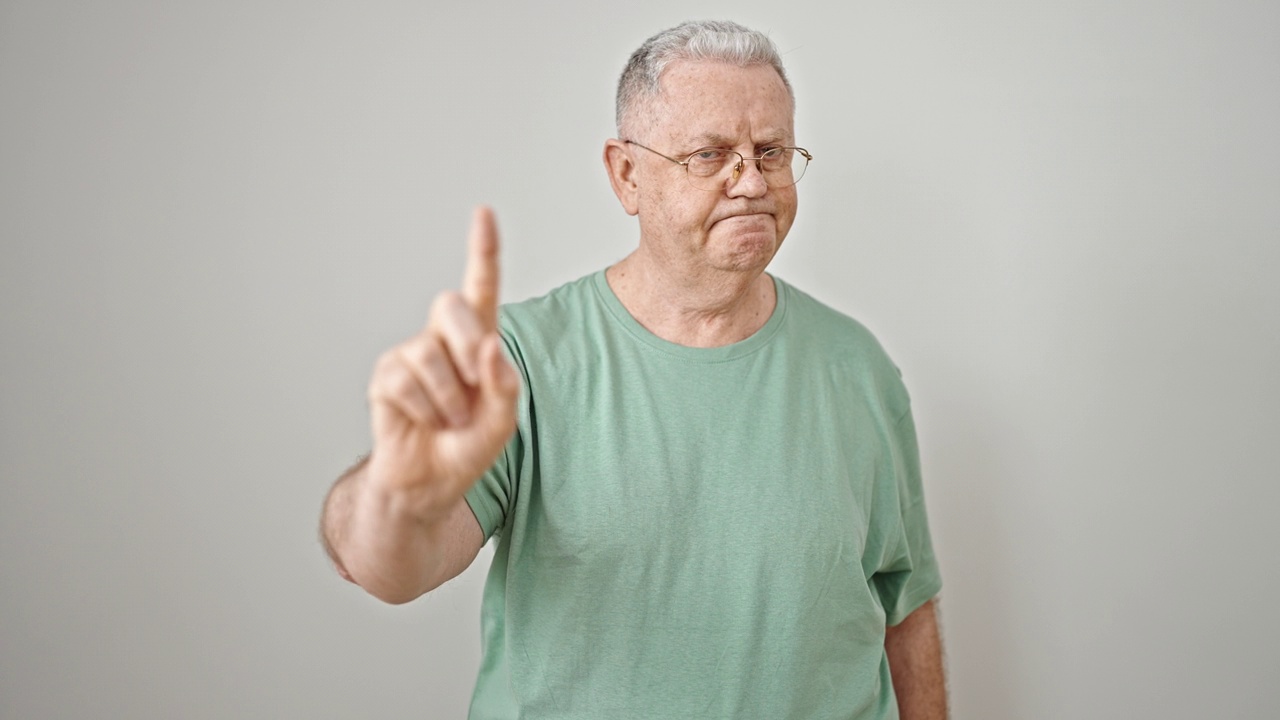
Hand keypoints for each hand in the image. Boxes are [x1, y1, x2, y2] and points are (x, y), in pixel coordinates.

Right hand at [364, 206, 519, 521]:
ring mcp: (410, 354)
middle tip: (477, 382)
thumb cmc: (469, 446)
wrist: (430, 484)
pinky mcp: (385, 377)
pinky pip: (407, 382)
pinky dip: (425, 410)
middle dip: (468, 341)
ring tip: (451, 421)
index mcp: (477, 340)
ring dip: (451, 398)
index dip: (482, 250)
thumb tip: (490, 346)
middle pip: (452, 305)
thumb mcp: (502, 420)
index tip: (483, 214)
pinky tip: (425, 423)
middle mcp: (441, 339)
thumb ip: (505, 384)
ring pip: (431, 353)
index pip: (481, 287)